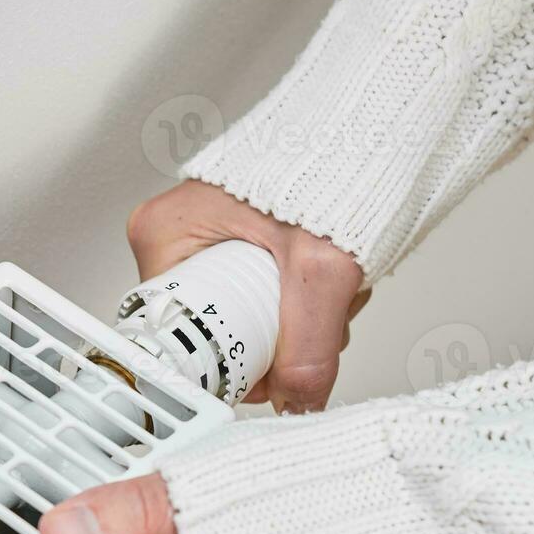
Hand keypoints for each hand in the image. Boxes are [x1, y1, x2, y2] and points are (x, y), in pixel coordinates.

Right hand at [129, 180, 369, 412]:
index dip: (224, 365)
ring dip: (299, 324)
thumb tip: (296, 403)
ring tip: (332, 292)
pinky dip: (307, 303)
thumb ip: (310, 345)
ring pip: (251, 319)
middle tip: (315, 321)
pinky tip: (332, 283)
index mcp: (163, 234)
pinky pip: (270, 298)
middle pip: (217, 331)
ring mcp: (211, 241)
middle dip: (275, 342)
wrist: (370, 129)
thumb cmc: (332, 159)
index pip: (174, 333)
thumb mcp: (320, 267)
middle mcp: (178, 238)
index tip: (265, 373)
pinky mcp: (245, 245)